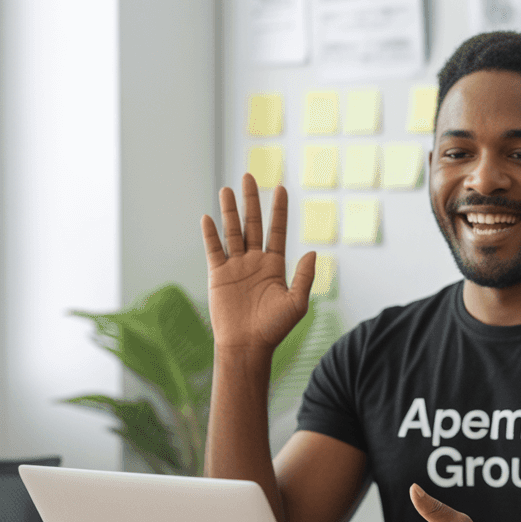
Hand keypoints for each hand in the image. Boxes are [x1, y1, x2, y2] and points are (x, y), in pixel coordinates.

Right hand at [200, 174, 315, 352]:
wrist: (247, 346)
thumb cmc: (274, 328)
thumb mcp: (296, 302)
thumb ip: (304, 276)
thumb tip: (312, 251)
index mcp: (275, 266)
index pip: (277, 231)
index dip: (278, 210)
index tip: (281, 187)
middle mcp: (255, 262)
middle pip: (253, 224)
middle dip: (252, 200)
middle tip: (249, 175)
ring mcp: (235, 267)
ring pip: (232, 232)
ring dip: (230, 211)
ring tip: (228, 189)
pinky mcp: (217, 275)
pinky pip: (213, 250)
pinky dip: (210, 234)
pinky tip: (208, 217)